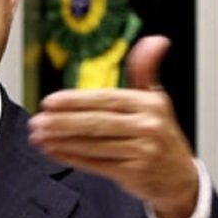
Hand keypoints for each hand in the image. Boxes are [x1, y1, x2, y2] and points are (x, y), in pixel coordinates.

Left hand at [28, 36, 198, 217]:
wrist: (180, 177)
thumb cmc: (160, 134)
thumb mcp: (155, 99)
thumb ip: (144, 70)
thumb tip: (155, 41)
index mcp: (149, 104)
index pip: (106, 99)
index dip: (76, 100)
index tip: (50, 102)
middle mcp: (147, 127)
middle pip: (97, 123)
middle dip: (62, 122)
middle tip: (38, 122)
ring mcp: (142, 152)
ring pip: (93, 145)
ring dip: (62, 141)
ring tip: (40, 136)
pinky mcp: (134, 174)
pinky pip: (96, 165)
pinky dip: (72, 158)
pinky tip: (54, 152)